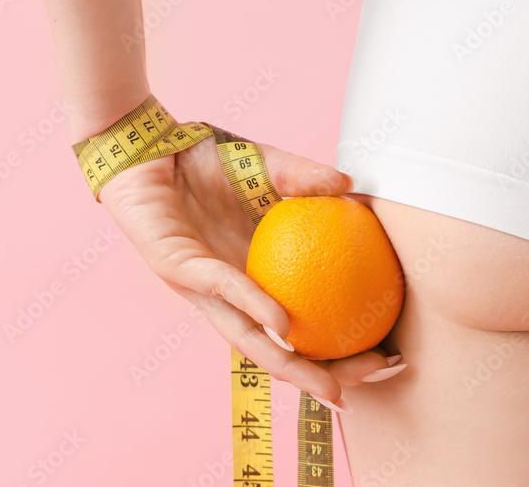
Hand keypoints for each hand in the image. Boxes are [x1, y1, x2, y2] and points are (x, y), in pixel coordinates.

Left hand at [99, 135, 402, 410]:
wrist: (145, 142)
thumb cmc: (199, 159)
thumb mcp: (262, 164)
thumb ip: (302, 177)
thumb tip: (352, 186)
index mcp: (253, 271)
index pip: (298, 324)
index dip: (334, 346)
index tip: (382, 355)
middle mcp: (228, 289)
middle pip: (274, 349)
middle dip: (317, 376)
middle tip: (359, 387)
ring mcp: (200, 284)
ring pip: (245, 336)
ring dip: (287, 363)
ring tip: (328, 383)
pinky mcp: (174, 266)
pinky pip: (220, 287)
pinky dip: (252, 304)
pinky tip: (282, 320)